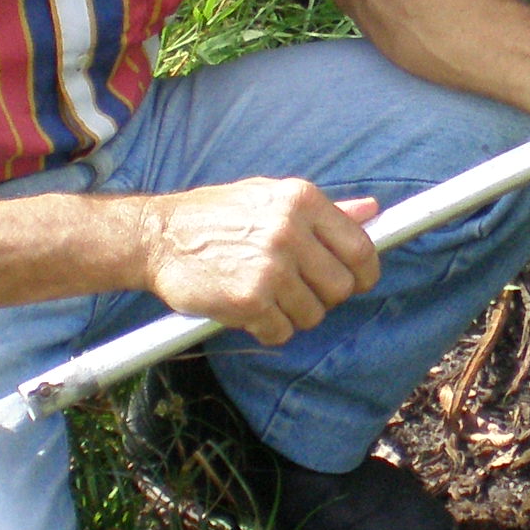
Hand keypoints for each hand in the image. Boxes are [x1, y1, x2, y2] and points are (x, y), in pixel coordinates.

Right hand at [139, 181, 381, 345]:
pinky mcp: (249, 300)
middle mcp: (289, 231)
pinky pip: (281, 332)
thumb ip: (325, 210)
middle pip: (340, 288)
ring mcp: (270, 267)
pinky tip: (247, 310)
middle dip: (324, 298)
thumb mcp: (269, 197)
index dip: (364, 273)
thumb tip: (372, 211)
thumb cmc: (216, 216)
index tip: (356, 282)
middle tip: (297, 291)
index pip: (360, 248)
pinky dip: (267, 329)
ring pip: (312, 314)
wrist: (157, 236)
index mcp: (300, 201)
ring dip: (292, 314)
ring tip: (264, 295)